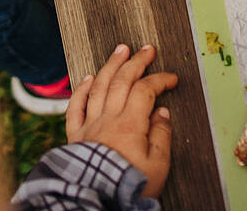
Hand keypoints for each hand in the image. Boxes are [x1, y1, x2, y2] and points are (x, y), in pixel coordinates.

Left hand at [66, 44, 179, 199]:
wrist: (94, 201)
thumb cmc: (128, 185)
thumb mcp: (157, 165)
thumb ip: (161, 136)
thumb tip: (162, 114)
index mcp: (130, 124)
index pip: (146, 90)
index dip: (160, 80)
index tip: (171, 78)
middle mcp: (108, 119)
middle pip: (122, 81)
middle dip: (136, 62)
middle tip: (146, 49)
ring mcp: (89, 125)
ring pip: (99, 87)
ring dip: (110, 66)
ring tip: (120, 50)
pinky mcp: (75, 136)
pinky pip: (75, 107)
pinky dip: (81, 90)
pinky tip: (88, 78)